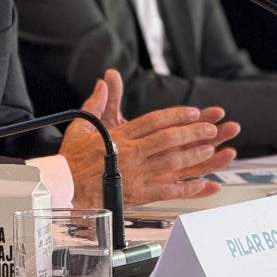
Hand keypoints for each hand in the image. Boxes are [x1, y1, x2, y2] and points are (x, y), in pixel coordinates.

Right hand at [60, 70, 238, 207]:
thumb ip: (96, 102)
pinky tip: (203, 184)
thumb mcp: (81, 126)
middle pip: (167, 140)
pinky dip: (187, 189)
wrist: (64, 188)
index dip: (176, 116)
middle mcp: (131, 154)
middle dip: (192, 133)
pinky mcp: (137, 194)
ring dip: (193, 156)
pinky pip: (167, 191)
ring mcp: (136, 175)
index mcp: (120, 137)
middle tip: (212, 128)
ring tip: (211, 149)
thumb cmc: (72, 159)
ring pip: (171, 163)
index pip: (153, 122)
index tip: (194, 112)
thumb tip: (104, 82)